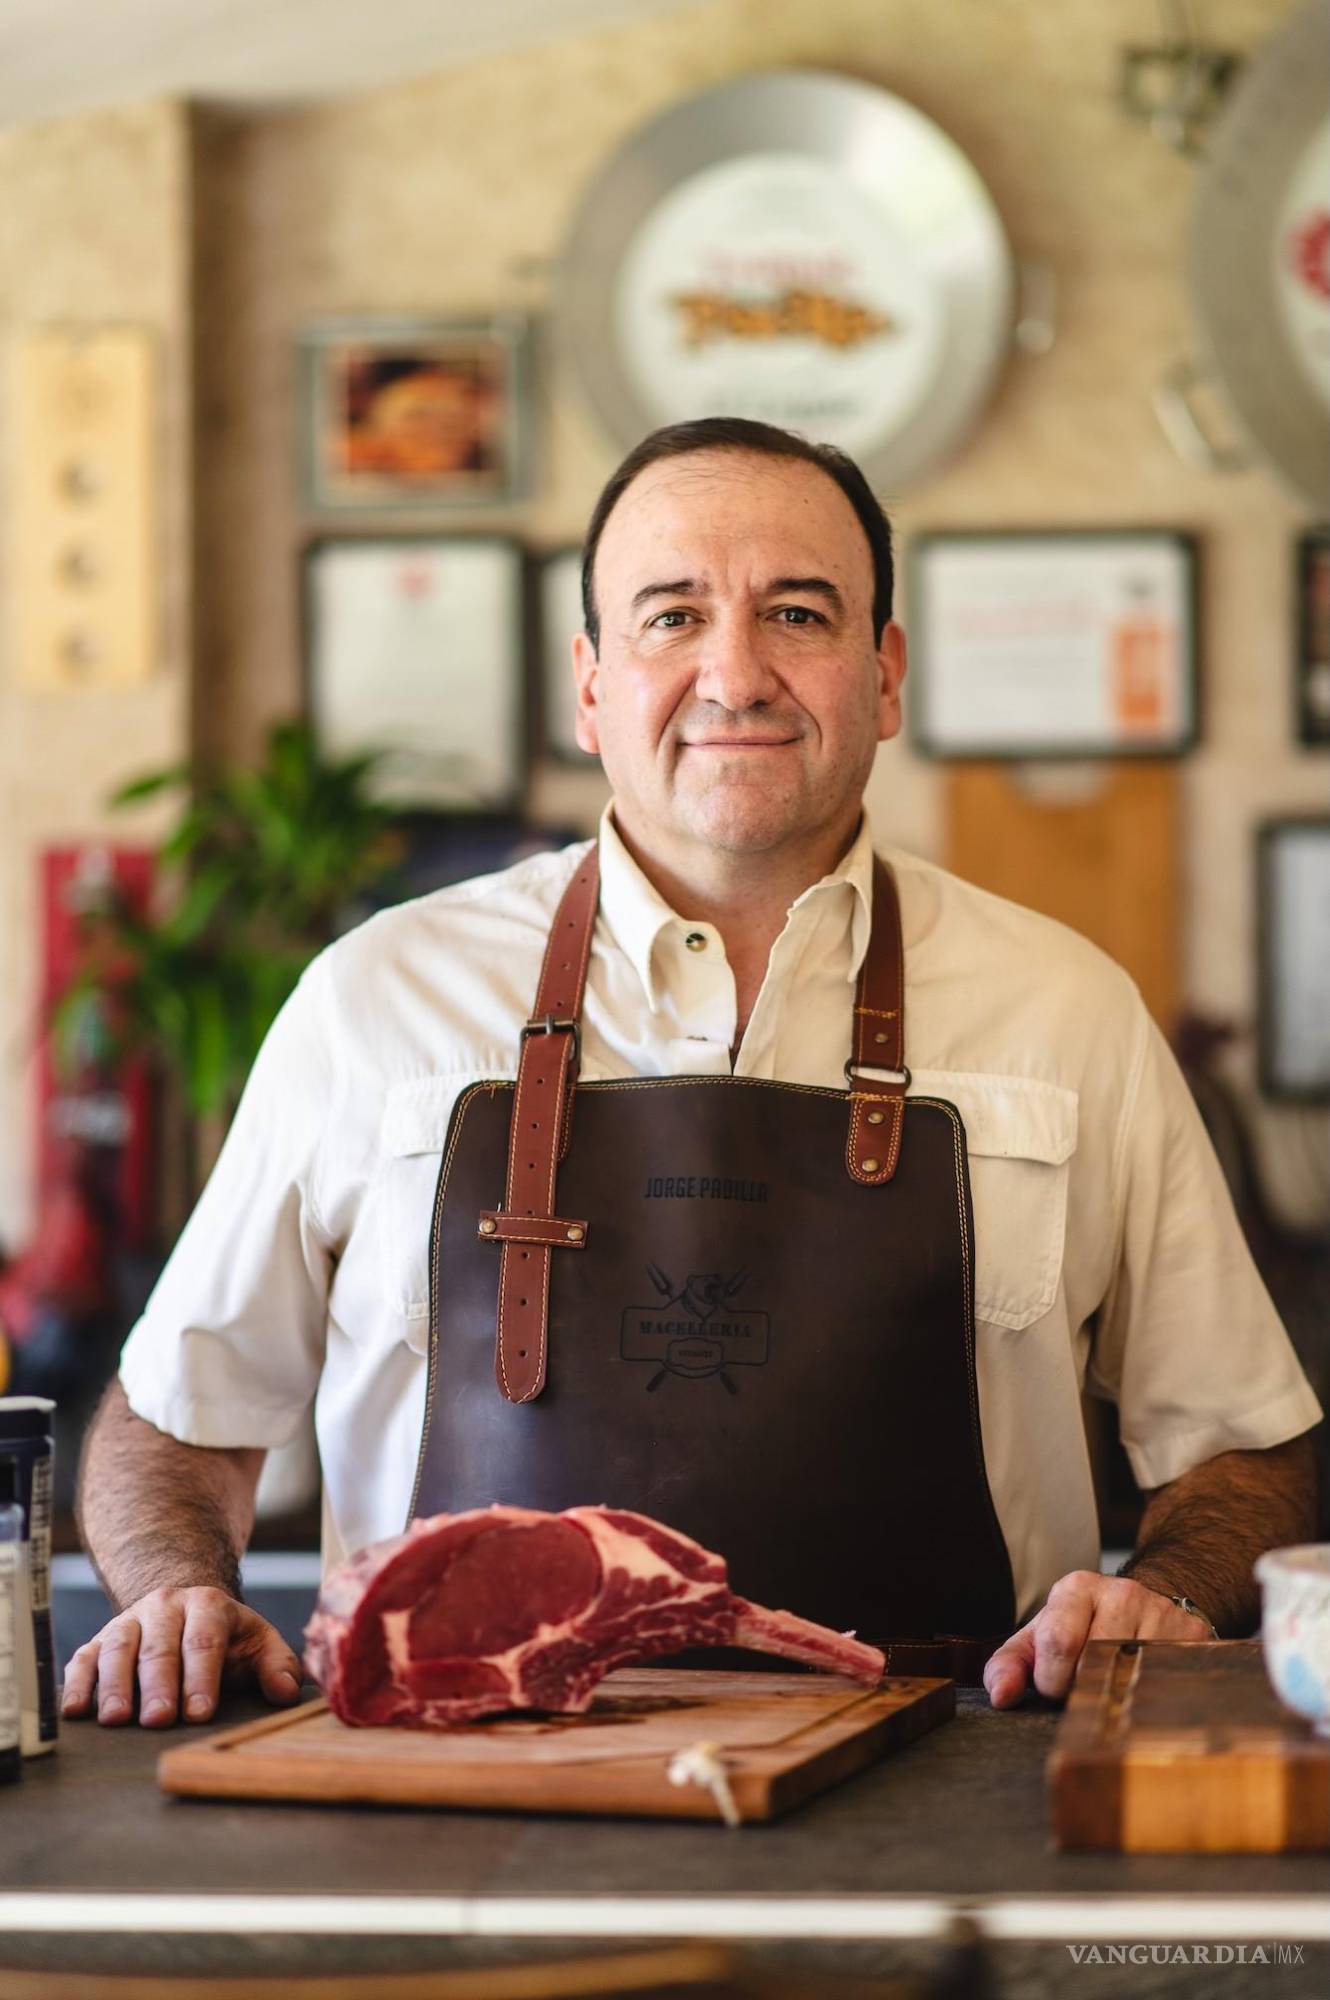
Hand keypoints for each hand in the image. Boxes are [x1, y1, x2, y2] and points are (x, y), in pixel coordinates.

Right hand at [60, 1586, 303, 1727]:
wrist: (183, 1606)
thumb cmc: (226, 1637)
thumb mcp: (259, 1642)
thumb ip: (278, 1666)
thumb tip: (287, 1694)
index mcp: (207, 1606)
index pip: (204, 1640)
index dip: (202, 1676)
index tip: (200, 1712)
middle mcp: (164, 1608)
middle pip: (159, 1646)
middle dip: (158, 1685)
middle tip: (157, 1720)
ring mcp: (129, 1622)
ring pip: (118, 1649)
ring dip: (115, 1685)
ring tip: (116, 1719)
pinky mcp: (100, 1641)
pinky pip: (84, 1658)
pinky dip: (77, 1682)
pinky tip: (75, 1710)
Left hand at [983, 1570, 1213, 1708]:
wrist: (1142, 1604)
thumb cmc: (1082, 1627)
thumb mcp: (1039, 1639)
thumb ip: (1009, 1664)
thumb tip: (1001, 1695)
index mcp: (1077, 1589)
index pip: (1059, 1642)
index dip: (1052, 1681)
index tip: (1056, 1686)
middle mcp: (1122, 1592)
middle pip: (1098, 1661)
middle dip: (1085, 1690)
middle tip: (1087, 1690)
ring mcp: (1162, 1612)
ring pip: (1135, 1674)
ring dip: (1120, 1694)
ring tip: (1114, 1686)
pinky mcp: (1193, 1635)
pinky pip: (1169, 1680)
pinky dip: (1154, 1696)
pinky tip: (1144, 1689)